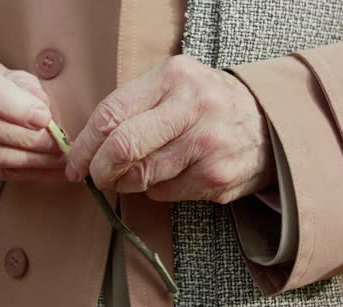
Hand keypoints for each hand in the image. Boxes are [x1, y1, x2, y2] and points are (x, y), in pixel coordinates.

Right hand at [0, 49, 64, 184]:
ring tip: (62, 159)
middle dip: (24, 137)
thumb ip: (28, 90)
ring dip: (30, 160)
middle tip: (58, 144)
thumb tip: (42, 112)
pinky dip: (29, 173)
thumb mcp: (14, 76)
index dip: (10, 103)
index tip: (43, 117)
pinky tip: (53, 170)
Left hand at [66, 55, 274, 203]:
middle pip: (123, 148)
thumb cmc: (206, 103)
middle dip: (99, 170)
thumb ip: (133, 106)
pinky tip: (170, 174)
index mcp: (173, 77)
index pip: (112, 114)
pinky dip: (156, 190)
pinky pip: (165, 193)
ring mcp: (208, 145)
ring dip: (127, 182)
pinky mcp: (217, 177)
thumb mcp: (173, 85)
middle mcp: (193, 108)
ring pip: (142, 177)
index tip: (75, 162)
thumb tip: (87, 146)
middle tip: (95, 177)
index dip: (85, 145)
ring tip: (134, 174)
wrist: (267, 122)